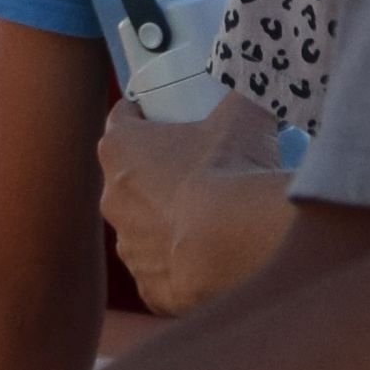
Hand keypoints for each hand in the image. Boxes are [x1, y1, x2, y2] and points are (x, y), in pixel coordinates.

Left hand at [100, 91, 299, 312]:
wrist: (233, 244)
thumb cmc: (227, 172)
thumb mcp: (240, 118)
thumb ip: (243, 94)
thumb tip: (257, 81)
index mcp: (121, 149)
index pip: (122, 121)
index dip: (142, 115)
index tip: (159, 114)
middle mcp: (113, 198)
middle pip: (131, 178)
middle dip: (160, 174)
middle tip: (200, 170)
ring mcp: (130, 246)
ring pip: (146, 229)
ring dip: (170, 224)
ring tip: (212, 219)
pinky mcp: (151, 287)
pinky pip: (164, 273)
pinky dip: (184, 267)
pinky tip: (212, 260)